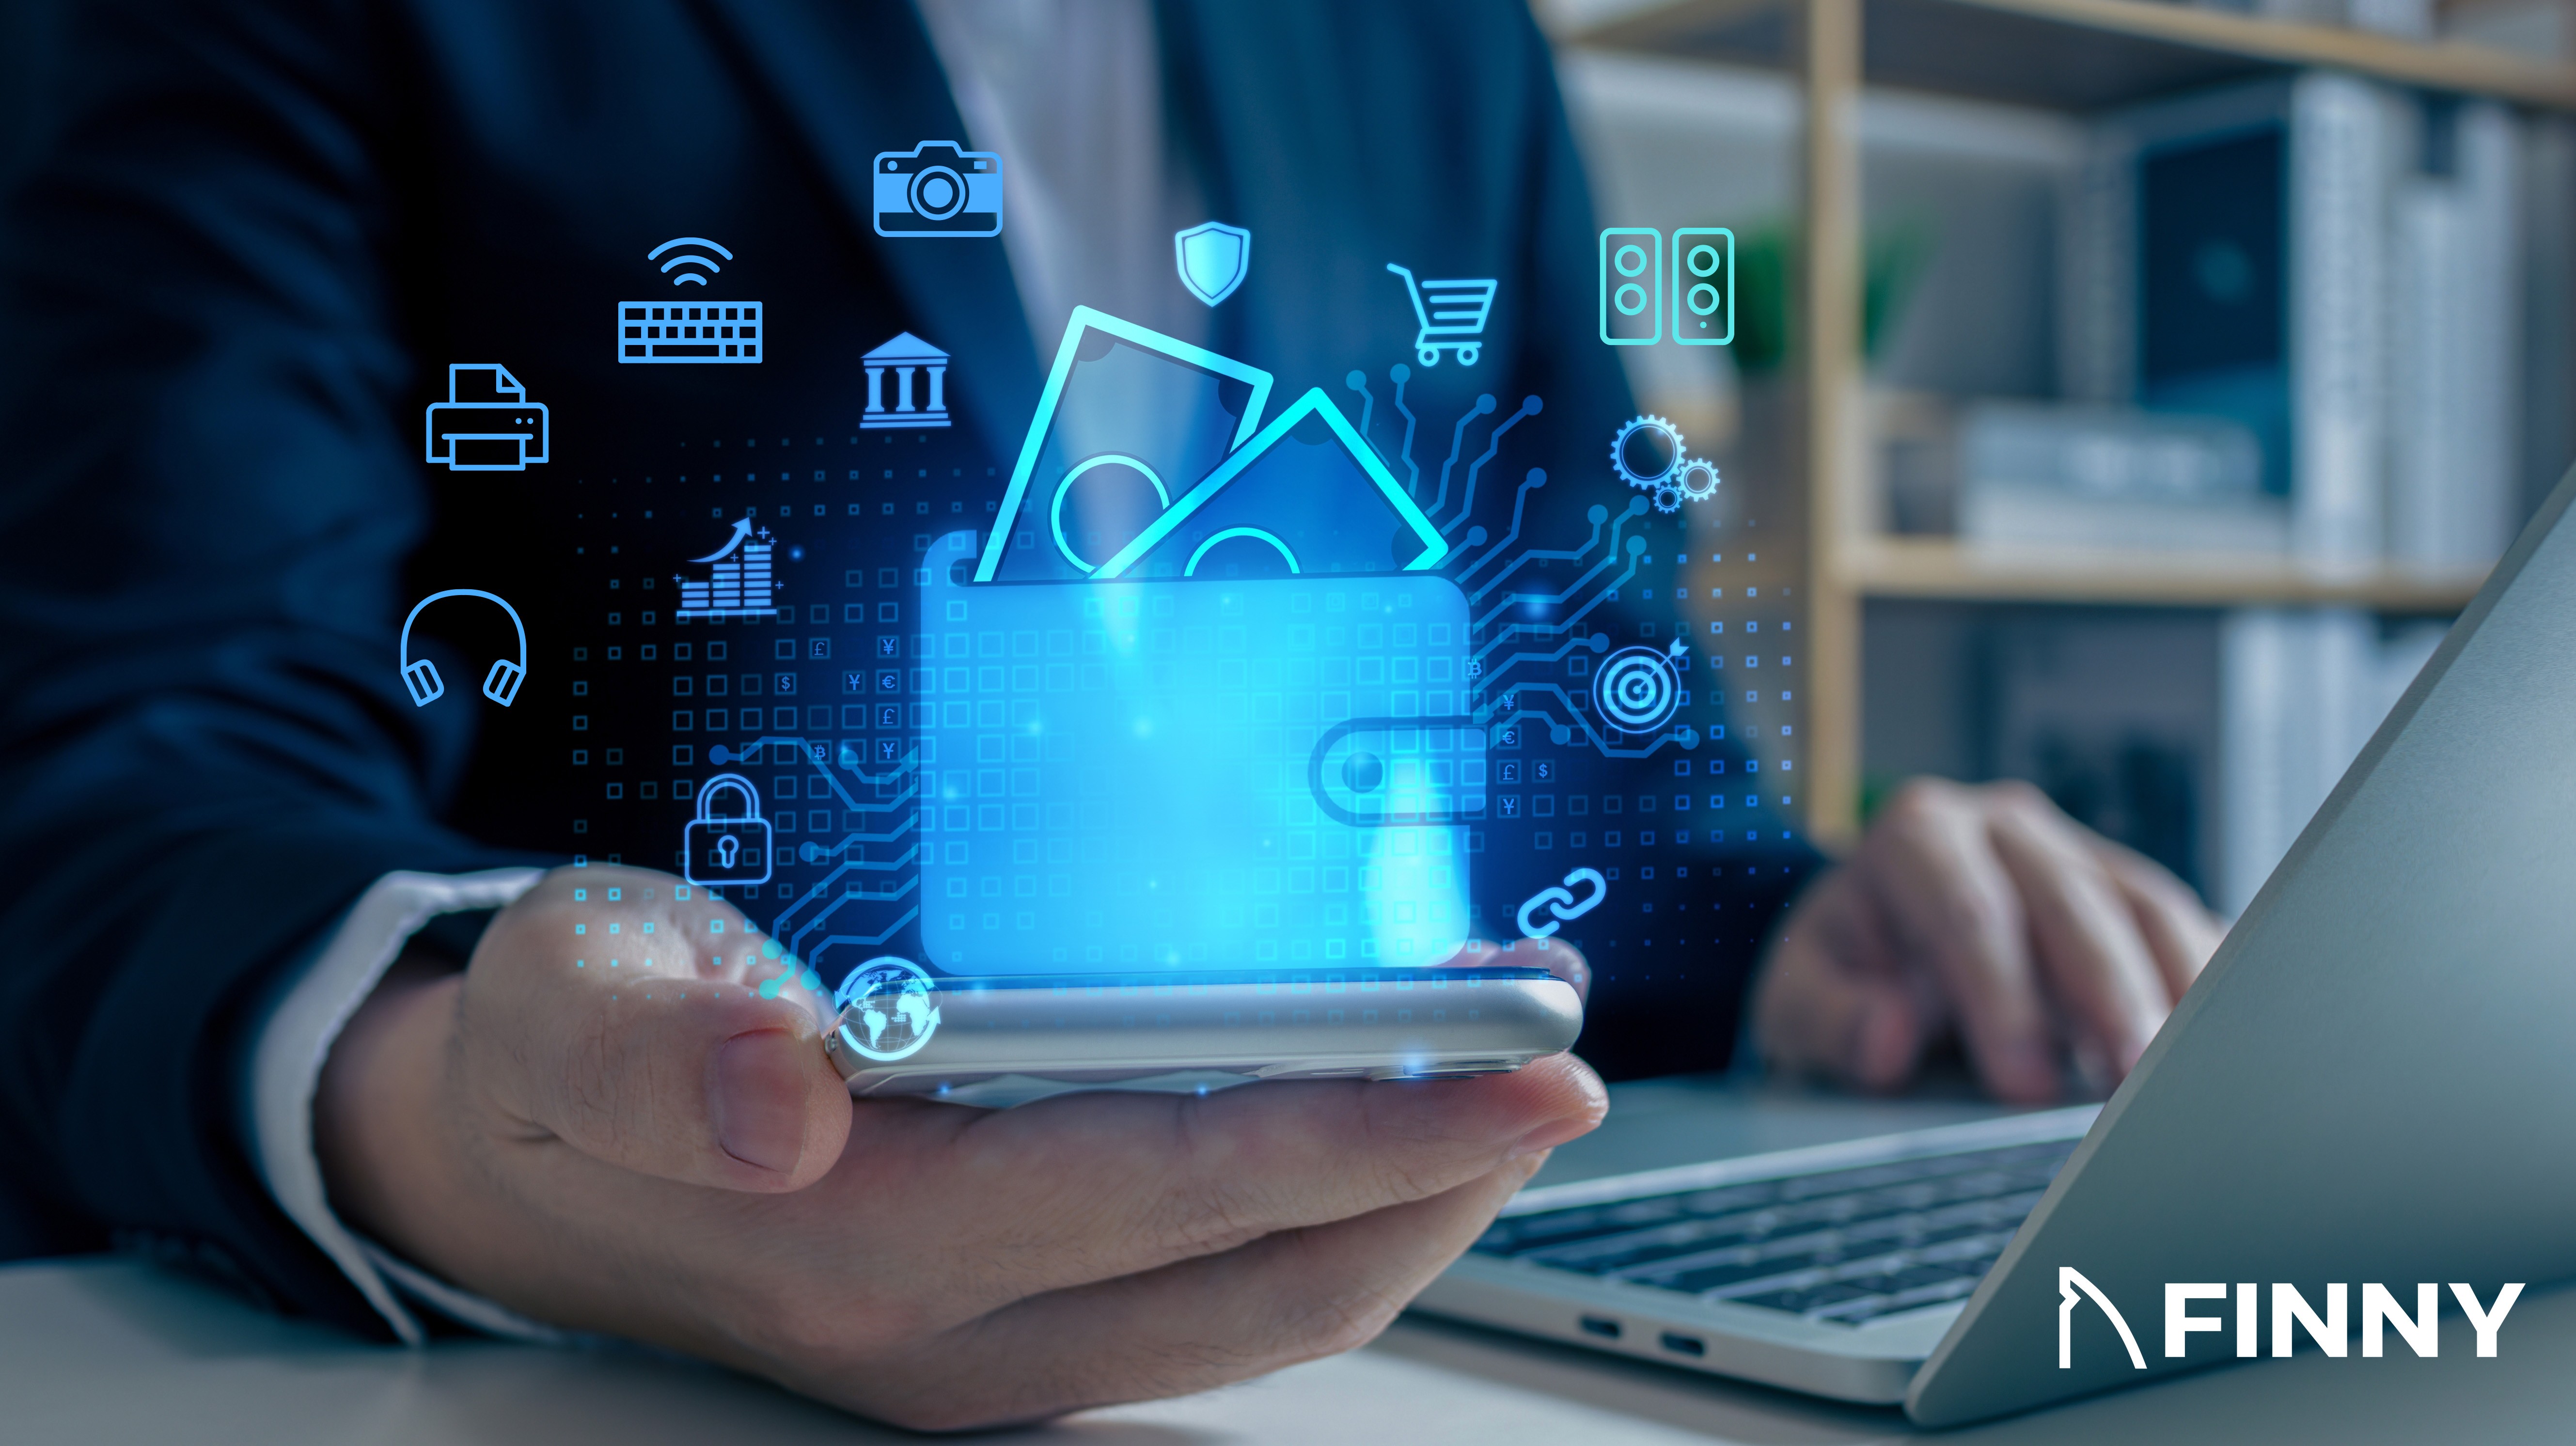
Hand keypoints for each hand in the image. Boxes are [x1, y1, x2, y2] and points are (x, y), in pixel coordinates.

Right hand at [314, 867, 1603, 1428]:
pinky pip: (1212, 1293)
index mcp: (856, 1235)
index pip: (1165, 1184)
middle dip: (1443, 1174)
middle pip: (1263, 1280)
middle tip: (1570, 1055)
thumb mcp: (563, 995)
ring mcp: (985, 1348)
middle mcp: (944, 1328)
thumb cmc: (558, 1044)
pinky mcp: (1007, 1327)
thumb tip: (778, 1094)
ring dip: (1409, 1202)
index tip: (1523, 1061)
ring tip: (1510, 1081)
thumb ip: (652, 1047)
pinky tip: (1382, 1123)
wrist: (507, 1159)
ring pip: (1261, 1310)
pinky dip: (1326, 1212)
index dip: (1359, 1126)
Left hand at [1750, 779, 2222, 1102]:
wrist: (1880, 958)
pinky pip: (2189, 930)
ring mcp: (2080, 854)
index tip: (2022, 1080)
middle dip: (2104, 996)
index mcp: (1918, 837)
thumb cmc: (1845, 980)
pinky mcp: (2135, 898)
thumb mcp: (1798, 1002)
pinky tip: (2231, 1049)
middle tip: (2131, 1083)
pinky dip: (2213, 987)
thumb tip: (1883, 1038)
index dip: (2000, 995)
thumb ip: (1828, 1019)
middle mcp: (2007, 830)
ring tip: (2193, 1077)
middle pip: (2071, 903)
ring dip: (2174, 993)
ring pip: (2146, 908)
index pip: (1968, 909)